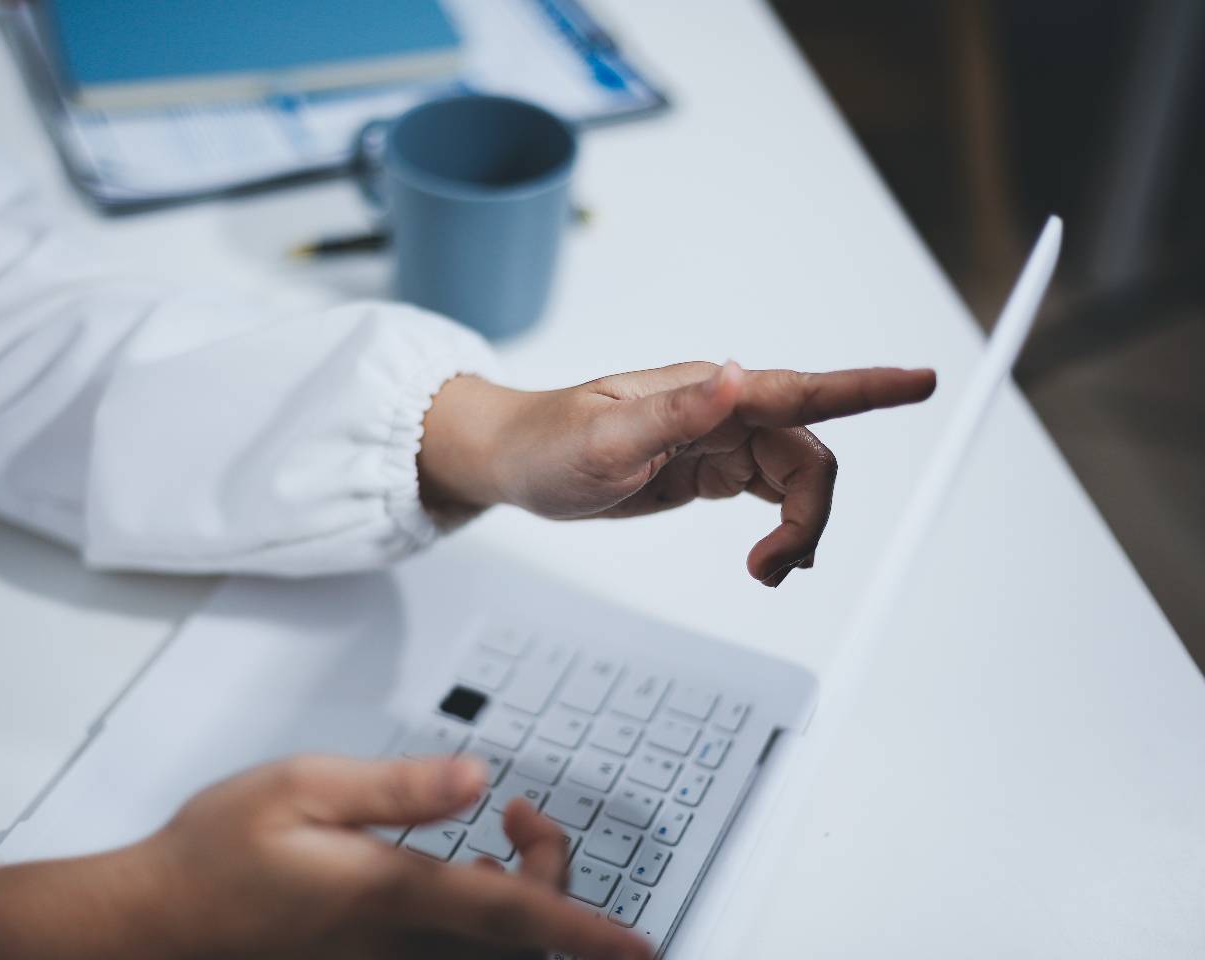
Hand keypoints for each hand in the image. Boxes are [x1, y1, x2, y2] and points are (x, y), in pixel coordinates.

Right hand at [0, 755, 651, 959]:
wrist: (157, 922)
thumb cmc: (219, 852)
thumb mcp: (302, 787)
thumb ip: (398, 788)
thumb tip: (476, 778)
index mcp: (390, 894)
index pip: (511, 916)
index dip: (582, 930)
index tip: (635, 945)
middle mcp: (399, 944)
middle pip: (516, 940)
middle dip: (553, 882)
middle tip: (522, 813)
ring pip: (491, 955)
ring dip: (523, 904)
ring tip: (503, 836)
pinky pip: (455, 956)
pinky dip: (486, 921)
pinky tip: (460, 874)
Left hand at [420, 361, 935, 586]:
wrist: (516, 462)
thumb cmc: (547, 444)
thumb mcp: (602, 439)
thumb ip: (674, 412)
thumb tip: (738, 376)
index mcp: (705, 392)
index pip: (798, 391)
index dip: (864, 389)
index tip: (922, 383)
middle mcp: (721, 409)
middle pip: (807, 456)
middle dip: (809, 515)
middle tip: (772, 569)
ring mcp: (716, 439)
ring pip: (794, 480)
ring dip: (797, 528)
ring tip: (765, 572)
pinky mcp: (706, 468)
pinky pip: (769, 492)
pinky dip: (782, 527)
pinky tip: (769, 556)